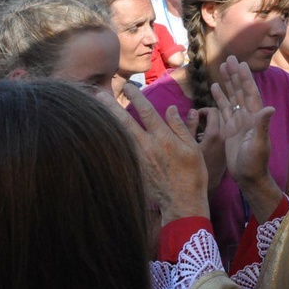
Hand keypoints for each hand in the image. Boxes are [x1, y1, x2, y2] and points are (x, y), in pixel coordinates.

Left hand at [98, 84, 208, 224]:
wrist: (182, 201)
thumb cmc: (193, 174)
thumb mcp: (193, 147)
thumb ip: (180, 127)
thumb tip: (170, 109)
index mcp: (163, 138)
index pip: (147, 111)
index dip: (137, 97)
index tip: (129, 86)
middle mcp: (147, 146)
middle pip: (125, 122)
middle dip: (111, 106)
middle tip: (99, 93)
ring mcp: (138, 159)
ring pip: (118, 136)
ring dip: (107, 122)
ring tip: (96, 110)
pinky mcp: (134, 169)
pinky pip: (120, 152)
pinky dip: (111, 141)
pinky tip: (102, 134)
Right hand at [194, 107, 228, 192]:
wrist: (208, 187)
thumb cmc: (194, 167)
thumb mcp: (188, 145)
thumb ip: (190, 126)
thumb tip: (193, 111)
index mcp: (215, 135)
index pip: (214, 112)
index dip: (203, 111)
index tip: (195, 116)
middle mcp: (225, 137)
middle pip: (221, 115)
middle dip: (209, 114)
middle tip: (198, 120)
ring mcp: (227, 144)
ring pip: (223, 124)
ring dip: (213, 122)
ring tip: (200, 128)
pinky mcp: (226, 149)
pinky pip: (224, 133)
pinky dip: (216, 130)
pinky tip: (204, 138)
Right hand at [211, 56, 282, 221]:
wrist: (248, 178)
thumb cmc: (255, 163)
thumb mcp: (259, 144)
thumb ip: (262, 125)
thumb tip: (270, 108)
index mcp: (255, 117)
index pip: (249, 93)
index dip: (245, 78)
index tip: (240, 64)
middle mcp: (247, 116)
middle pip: (240, 90)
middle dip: (235, 75)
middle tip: (229, 58)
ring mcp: (238, 122)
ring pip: (232, 97)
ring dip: (227, 82)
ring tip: (221, 67)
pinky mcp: (230, 129)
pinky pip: (224, 109)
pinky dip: (220, 98)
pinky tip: (214, 88)